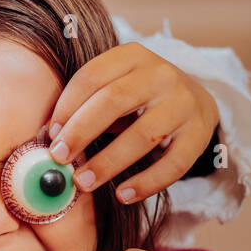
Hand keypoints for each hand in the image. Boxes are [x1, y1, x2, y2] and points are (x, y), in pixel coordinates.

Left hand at [46, 44, 218, 203]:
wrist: (195, 99)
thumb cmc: (140, 97)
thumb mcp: (117, 84)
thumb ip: (88, 102)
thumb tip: (53, 139)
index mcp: (133, 56)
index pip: (92, 77)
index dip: (67, 106)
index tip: (51, 134)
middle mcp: (161, 75)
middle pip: (114, 102)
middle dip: (81, 132)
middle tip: (59, 158)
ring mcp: (183, 103)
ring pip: (142, 136)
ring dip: (107, 163)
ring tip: (83, 182)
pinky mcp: (199, 134)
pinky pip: (173, 164)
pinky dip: (146, 183)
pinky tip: (122, 195)